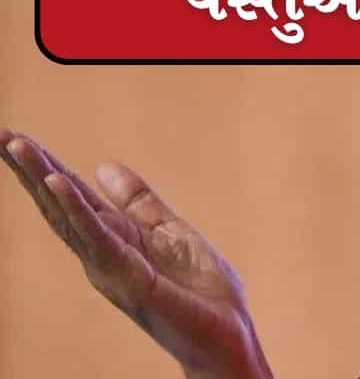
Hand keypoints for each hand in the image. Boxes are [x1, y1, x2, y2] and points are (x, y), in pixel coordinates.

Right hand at [1, 128, 272, 378]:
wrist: (228, 335)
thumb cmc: (202, 291)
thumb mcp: (171, 232)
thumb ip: (139, 202)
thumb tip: (104, 165)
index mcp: (115, 239)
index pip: (74, 199)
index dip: (47, 168)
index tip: (17, 138)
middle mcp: (104, 254)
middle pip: (60, 205)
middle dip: (31, 171)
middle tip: (2, 134)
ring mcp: (113, 267)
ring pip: (70, 218)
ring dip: (44, 180)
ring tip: (20, 148)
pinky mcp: (133, 278)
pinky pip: (100, 238)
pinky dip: (77, 209)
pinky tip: (57, 183)